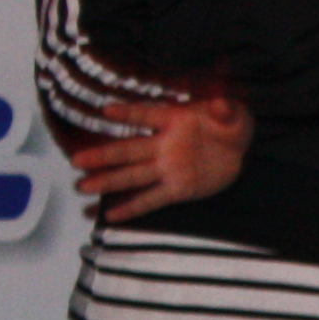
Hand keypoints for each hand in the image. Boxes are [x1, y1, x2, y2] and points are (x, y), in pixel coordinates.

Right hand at [63, 90, 250, 220]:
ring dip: (108, 181)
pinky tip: (109, 215)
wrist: (241, 151)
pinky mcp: (177, 189)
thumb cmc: (232, 127)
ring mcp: (167, 168)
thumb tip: (222, 104)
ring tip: (81, 187)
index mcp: (175, 121)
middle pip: (129, 150)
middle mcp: (164, 145)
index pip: (148, 114)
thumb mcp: (236, 115)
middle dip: (103, 155)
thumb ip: (226, 110)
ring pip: (133, 175)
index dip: (129, 113)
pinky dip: (132, 207)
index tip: (107, 111)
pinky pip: (152, 199)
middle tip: (76, 161)